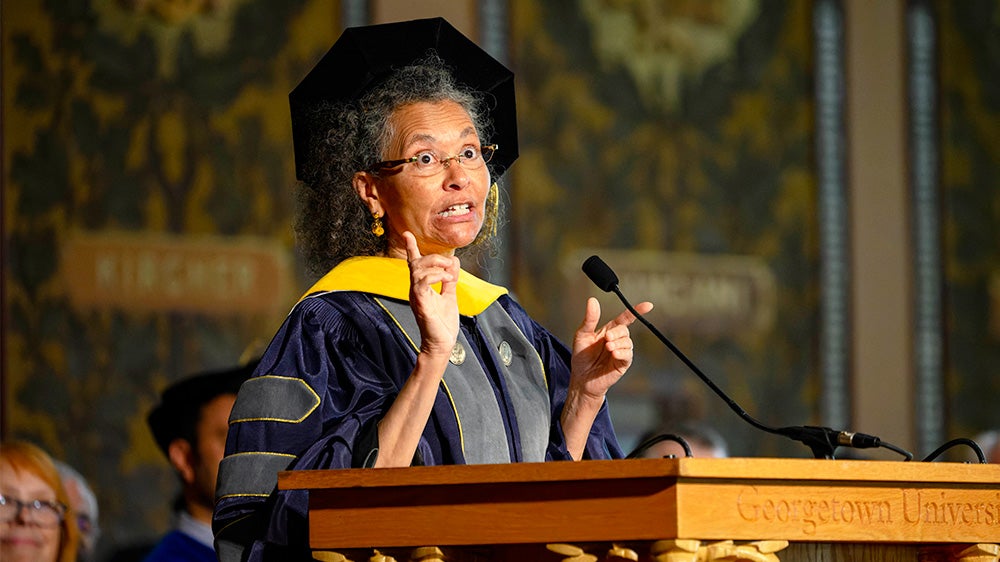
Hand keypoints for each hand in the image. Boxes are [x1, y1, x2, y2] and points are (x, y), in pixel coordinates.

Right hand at [404, 232, 459, 357]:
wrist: (442, 344)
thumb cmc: (442, 324)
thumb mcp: (449, 296)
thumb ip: (450, 280)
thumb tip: (454, 261)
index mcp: (421, 287)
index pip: (414, 264)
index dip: (410, 248)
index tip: (407, 234)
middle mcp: (416, 289)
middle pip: (417, 263)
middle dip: (434, 257)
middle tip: (450, 263)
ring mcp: (416, 296)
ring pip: (418, 270)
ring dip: (436, 266)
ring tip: (450, 274)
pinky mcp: (420, 304)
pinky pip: (421, 283)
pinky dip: (435, 276)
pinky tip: (446, 279)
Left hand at [570, 297, 652, 399]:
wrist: (581, 379)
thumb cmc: (581, 357)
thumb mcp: (582, 335)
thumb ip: (590, 319)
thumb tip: (592, 301)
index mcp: (609, 331)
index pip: (625, 318)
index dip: (636, 311)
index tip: (647, 306)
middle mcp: (617, 340)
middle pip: (625, 330)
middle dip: (617, 332)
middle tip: (607, 338)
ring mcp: (621, 351)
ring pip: (628, 342)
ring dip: (618, 343)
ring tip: (608, 348)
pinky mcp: (622, 363)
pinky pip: (628, 355)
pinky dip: (622, 352)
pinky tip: (614, 353)